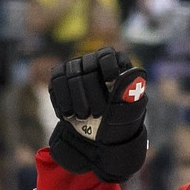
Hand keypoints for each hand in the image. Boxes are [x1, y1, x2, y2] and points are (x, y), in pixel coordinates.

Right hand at [47, 46, 149, 183]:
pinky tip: (68, 114)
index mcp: (114, 64)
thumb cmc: (119, 120)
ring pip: (71, 74)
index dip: (108, 65)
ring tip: (84, 117)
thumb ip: (131, 93)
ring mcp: (75, 69)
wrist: (99, 134)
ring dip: (77, 98)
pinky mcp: (60, 79)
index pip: (107, 55)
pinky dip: (62, 99)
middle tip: (97, 113)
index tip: (111, 80)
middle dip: (92, 91)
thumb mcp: (130, 110)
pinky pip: (56, 82)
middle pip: (88, 65)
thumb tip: (133, 75)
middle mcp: (93, 62)